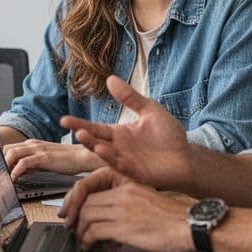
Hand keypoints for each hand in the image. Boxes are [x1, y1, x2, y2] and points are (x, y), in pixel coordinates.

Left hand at [3, 139, 104, 179]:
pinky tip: (15, 179)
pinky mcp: (44, 157)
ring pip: (12, 154)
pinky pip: (24, 162)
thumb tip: (18, 173)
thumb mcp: (44, 161)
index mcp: (31, 144)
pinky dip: (16, 171)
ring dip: (4, 166)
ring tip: (2, 178)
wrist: (82, 157)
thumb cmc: (66, 160)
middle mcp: (32, 144)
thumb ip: (31, 165)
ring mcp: (37, 149)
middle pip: (6, 149)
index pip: (8, 148)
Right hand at [60, 75, 192, 190]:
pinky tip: (103, 150)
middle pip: (96, 140)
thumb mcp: (149, 110)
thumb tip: (110, 78)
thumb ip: (130, 97)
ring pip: (105, 154)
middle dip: (83, 134)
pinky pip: (121, 165)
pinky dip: (111, 159)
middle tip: (70, 126)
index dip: (80, 124)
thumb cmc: (169, 136)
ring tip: (83, 136)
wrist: (187, 157)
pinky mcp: (136, 173)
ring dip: (93, 146)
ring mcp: (126, 161)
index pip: (95, 128)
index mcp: (119, 134)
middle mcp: (118, 148)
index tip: (64, 119)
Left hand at [62, 169, 192, 251]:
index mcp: (128, 185)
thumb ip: (127, 204)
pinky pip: (93, 231)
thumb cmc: (175, 219)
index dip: (79, 201)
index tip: (73, 211)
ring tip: (82, 240)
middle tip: (72, 228)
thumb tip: (109, 218)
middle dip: (75, 216)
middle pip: (86, 201)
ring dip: (80, 230)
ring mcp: (122, 210)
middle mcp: (122, 194)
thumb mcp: (148, 201)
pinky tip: (90, 246)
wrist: (191, 226)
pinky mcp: (123, 227)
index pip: (93, 188)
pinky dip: (87, 240)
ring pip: (86, 215)